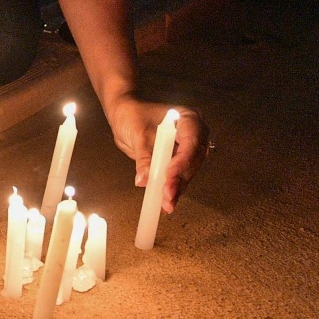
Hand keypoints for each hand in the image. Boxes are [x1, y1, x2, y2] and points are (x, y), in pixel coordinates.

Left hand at [105, 95, 209, 212]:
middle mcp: (193, 133)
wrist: (125, 114)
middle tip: (167, 194)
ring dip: (177, 187)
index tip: (169, 174)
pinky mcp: (179, 160)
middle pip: (192, 159)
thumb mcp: (137, 135)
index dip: (182, 159)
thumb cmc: (132, 115)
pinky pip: (179, 175)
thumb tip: (144, 180)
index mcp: (187, 118)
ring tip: (167, 203)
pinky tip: (166, 203)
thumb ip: (144, 157)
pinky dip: (172, 188)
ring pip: (187, 171)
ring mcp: (187, 147)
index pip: (191, 140)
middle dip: (179, 178)